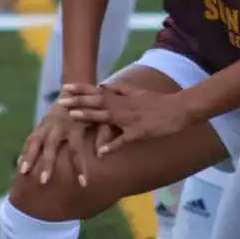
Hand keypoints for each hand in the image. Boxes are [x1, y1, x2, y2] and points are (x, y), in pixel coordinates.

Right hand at [18, 95, 103, 185]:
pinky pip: (31, 139)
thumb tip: (101, 154)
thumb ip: (103, 135)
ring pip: (35, 141)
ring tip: (23, 173)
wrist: (76, 90)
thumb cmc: (92, 110)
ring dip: (29, 157)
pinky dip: (25, 151)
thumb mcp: (102, 119)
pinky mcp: (41, 124)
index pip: (77, 150)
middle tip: (43, 181)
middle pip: (51, 146)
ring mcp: (47, 125)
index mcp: (75, 126)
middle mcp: (58, 126)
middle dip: (47, 164)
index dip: (79, 167)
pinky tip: (20, 165)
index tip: (83, 184)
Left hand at [62, 80, 190, 154]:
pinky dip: (112, 146)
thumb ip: (120, 89)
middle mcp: (124, 106)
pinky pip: (123, 140)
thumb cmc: (158, 101)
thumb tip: (104, 85)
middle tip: (61, 102)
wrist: (179, 109)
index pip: (98, 91)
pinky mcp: (139, 133)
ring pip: (107, 117)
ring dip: (90, 116)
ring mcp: (130, 119)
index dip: (81, 89)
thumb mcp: (138, 92)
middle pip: (97, 102)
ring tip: (73, 117)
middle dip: (79, 101)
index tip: (65, 87)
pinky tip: (100, 152)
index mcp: (123, 97)